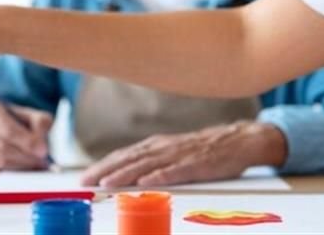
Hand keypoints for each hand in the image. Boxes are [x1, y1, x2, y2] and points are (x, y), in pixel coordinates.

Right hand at [0, 100, 53, 169]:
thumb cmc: (3, 118)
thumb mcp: (21, 112)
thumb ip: (37, 121)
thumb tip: (44, 142)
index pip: (8, 129)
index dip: (27, 141)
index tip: (43, 150)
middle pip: (2, 147)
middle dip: (25, 156)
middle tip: (42, 161)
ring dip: (20, 164)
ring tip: (36, 163)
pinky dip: (12, 168)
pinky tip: (22, 164)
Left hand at [80, 121, 287, 187]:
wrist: (239, 140)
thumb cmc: (203, 150)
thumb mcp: (173, 152)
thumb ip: (151, 161)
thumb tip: (126, 173)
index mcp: (157, 145)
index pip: (124, 155)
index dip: (103, 165)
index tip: (84, 177)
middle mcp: (164, 147)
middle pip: (130, 159)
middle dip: (106, 170)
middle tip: (86, 181)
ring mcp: (180, 154)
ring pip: (148, 165)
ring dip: (126, 173)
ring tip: (108, 183)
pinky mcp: (198, 163)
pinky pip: (176, 171)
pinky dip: (160, 176)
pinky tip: (147, 183)